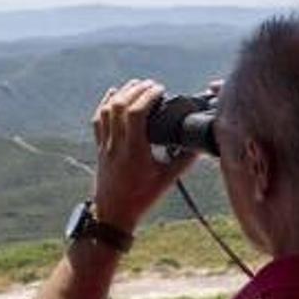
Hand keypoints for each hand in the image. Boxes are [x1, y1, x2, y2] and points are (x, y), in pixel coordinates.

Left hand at [90, 79, 196, 232]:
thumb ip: (184, 162)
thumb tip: (201, 148)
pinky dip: (105, 103)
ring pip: (107, 110)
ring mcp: (105, 145)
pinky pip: (98, 120)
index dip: (148, 96)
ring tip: (137, 84)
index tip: (161, 90)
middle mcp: (117, 144)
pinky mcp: (99, 148)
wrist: (113, 214)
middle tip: (153, 85)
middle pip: (120, 106)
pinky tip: (114, 93)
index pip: (135, 113)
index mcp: (134, 150)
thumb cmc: (141, 199)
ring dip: (122, 93)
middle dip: (136, 90)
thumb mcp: (167, 180)